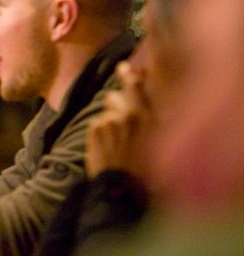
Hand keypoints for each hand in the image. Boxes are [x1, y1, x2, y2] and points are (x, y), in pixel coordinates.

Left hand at [86, 62, 150, 178]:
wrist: (123, 188)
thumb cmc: (147, 170)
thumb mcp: (160, 142)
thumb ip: (152, 120)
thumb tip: (144, 104)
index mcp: (149, 116)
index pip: (137, 85)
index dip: (129, 74)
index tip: (124, 66)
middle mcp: (129, 114)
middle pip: (114, 96)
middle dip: (115, 104)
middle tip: (120, 120)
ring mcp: (109, 120)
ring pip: (105, 111)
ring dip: (108, 120)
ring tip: (115, 141)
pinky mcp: (95, 128)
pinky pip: (97, 123)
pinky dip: (100, 131)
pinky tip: (107, 147)